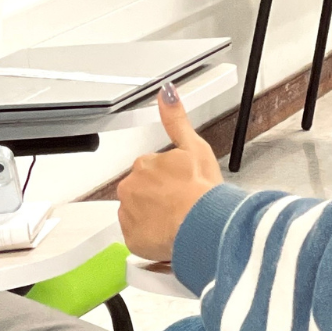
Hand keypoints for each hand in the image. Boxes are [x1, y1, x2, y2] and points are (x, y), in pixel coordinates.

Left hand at [117, 86, 222, 261]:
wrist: (202, 226)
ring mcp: (129, 213)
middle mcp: (131, 186)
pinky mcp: (131, 237)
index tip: (183, 187)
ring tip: (177, 221)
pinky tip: (168, 234)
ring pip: (138, 213)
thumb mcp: (194, 147)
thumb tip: (167, 93)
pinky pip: (137, 236)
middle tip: (181, 204)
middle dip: (158, 197)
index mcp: (145, 164)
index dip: (170, 180)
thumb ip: (176, 120)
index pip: (152, 170)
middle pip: (142, 191)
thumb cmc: (201, 190)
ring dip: (153, 216)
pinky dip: (150, 237)